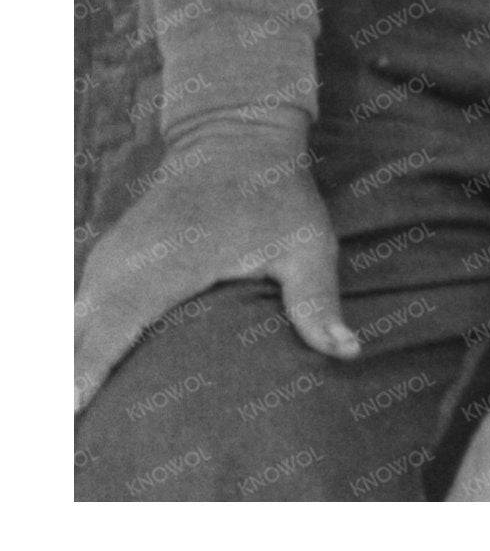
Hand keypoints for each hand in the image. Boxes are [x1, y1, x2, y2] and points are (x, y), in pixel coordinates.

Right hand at [72, 107, 353, 409]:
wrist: (238, 136)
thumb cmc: (277, 194)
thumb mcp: (307, 245)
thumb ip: (317, 302)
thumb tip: (348, 352)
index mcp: (170, 261)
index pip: (116, 323)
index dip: (90, 367)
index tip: (72, 408)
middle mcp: (129, 258)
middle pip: (79, 328)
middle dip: (68, 376)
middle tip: (68, 427)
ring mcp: (114, 253)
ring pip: (71, 317)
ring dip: (67, 358)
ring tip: (67, 409)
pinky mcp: (111, 252)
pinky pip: (80, 302)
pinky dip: (74, 334)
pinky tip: (75, 369)